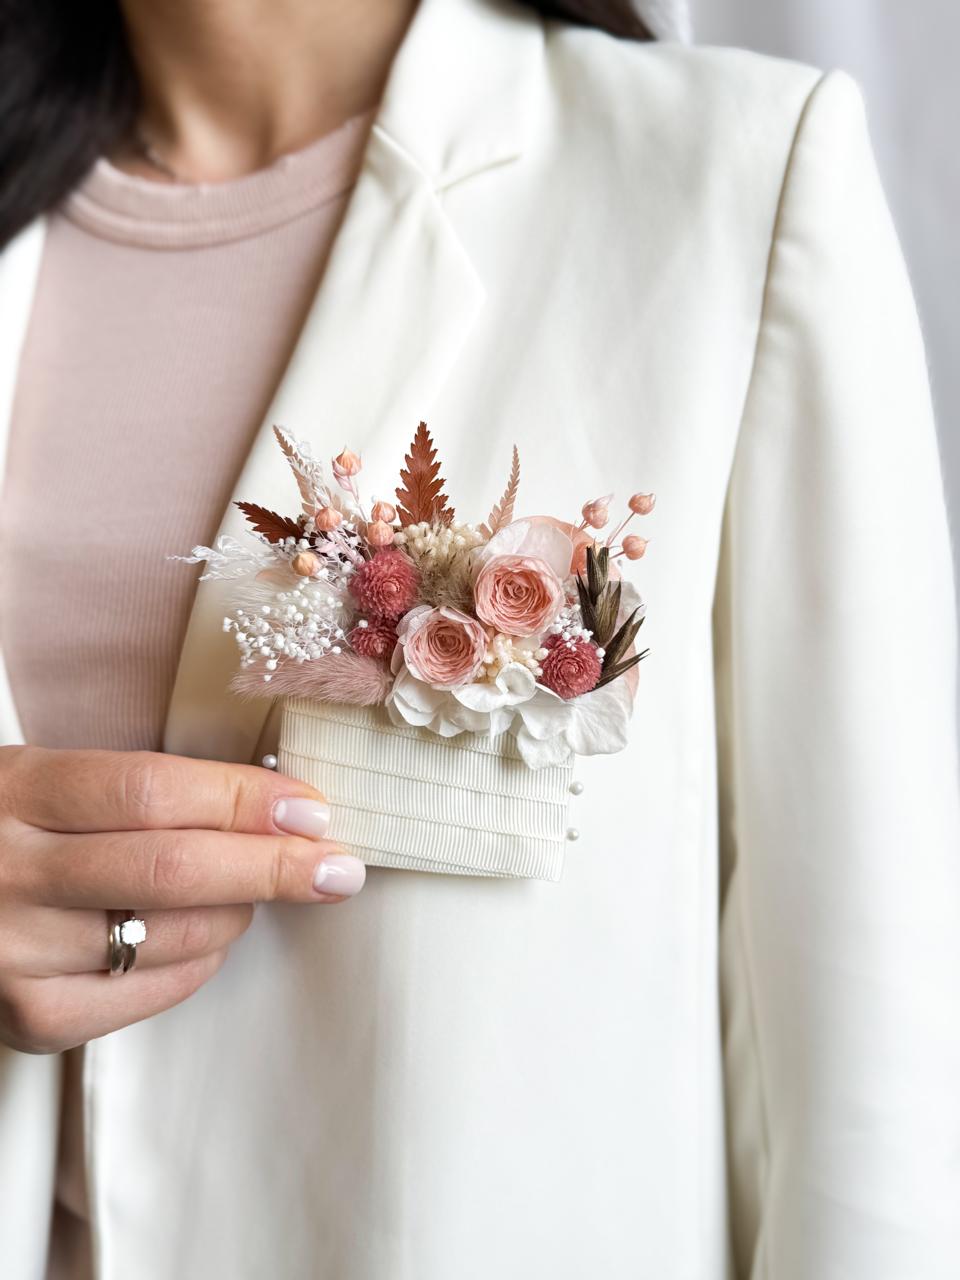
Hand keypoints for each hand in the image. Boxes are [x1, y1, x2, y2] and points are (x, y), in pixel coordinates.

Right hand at [0, 746, 364, 1053]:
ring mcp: (14, 955)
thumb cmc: (8, 828)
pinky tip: (209, 936)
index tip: (310, 807)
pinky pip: (147, 994)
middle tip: (337, 865)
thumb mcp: (48, 779)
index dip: (241, 799)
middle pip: (170, 869)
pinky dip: (200, 963)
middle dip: (272, 867)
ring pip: (170, 936)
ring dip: (239, 911)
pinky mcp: (27, 1018)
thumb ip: (139, 790)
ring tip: (255, 890)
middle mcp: (9, 874)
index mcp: (17, 791)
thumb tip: (273, 807)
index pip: (149, 792)